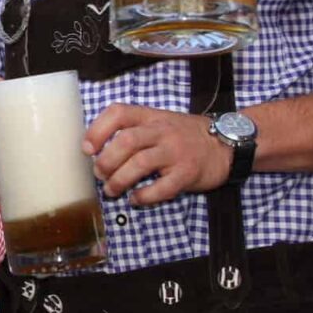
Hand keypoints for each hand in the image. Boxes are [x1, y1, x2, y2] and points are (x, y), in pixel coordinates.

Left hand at [84, 104, 231, 205]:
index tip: (87, 149)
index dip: (97, 130)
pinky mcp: (188, 173)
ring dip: (119, 180)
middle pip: (126, 141)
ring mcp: (176, 152)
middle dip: (106, 161)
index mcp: (151, 116)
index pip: (118, 113)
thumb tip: (96, 151)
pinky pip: (162, 187)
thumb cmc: (184, 135)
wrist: (226, 145)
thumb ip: (133, 130)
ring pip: (140, 163)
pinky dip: (143, 196)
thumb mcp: (159, 122)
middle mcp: (162, 131)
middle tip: (99, 175)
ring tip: (111, 190)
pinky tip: (135, 199)